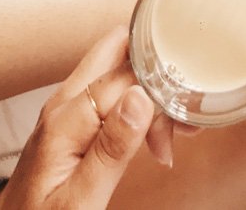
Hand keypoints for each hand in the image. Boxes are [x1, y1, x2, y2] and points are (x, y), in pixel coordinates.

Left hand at [0, 26, 173, 208]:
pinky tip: (152, 140)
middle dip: (157, 72)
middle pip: (119, 50)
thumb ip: (111, 149)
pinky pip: (113, 94)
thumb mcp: (81, 200)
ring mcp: (68, 108)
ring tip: (169, 140)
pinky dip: (139, 108)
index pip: (124, 71)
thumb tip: (141, 96)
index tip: (180, 114)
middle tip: (181, 114)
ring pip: (119, 71)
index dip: (158, 86)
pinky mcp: (74, 120)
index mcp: (66, 117)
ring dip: (151, 95)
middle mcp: (65, 101)